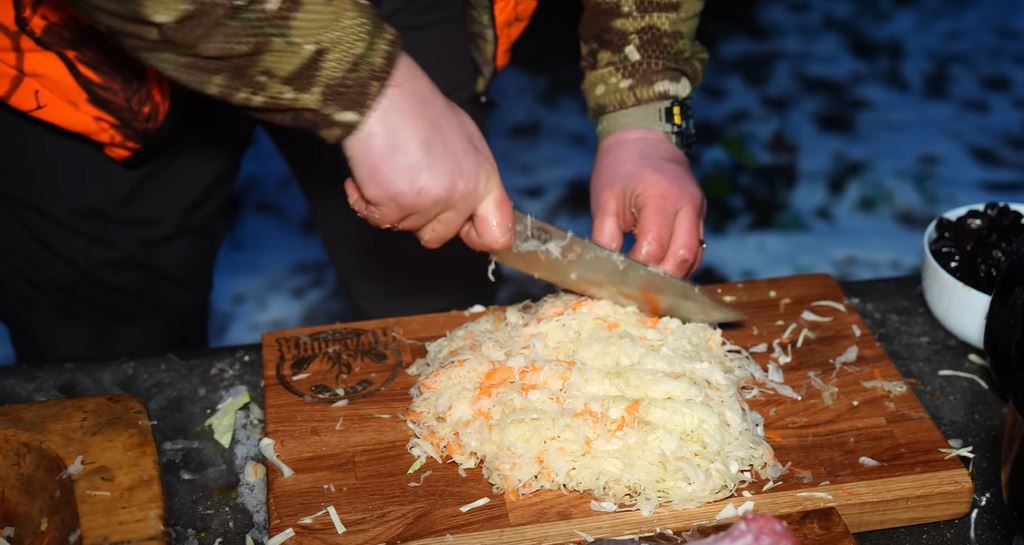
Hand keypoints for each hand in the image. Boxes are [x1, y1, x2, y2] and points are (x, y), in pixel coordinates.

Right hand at [341, 53, 513, 251]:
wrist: (382, 94)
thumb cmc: (418, 108)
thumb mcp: (464, 139)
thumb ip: (470, 177)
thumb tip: (467, 205)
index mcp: (483, 179)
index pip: (498, 233)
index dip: (477, 236)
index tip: (462, 229)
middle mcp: (461, 195)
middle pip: (439, 236)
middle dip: (419, 218)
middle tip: (408, 183)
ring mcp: (428, 202)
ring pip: (404, 227)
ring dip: (391, 203)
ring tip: (389, 164)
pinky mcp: (395, 205)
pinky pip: (376, 218)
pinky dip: (365, 200)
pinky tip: (367, 173)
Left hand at [589, 127, 706, 276]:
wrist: (643, 137)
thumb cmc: (619, 166)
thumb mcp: (604, 201)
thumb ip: (604, 239)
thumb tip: (600, 274)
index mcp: (661, 199)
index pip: (653, 249)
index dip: (636, 271)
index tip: (618, 283)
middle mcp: (687, 206)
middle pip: (682, 258)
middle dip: (659, 280)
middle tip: (634, 291)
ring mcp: (698, 210)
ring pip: (694, 257)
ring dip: (672, 276)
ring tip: (646, 285)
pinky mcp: (699, 214)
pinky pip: (696, 248)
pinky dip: (679, 263)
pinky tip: (659, 270)